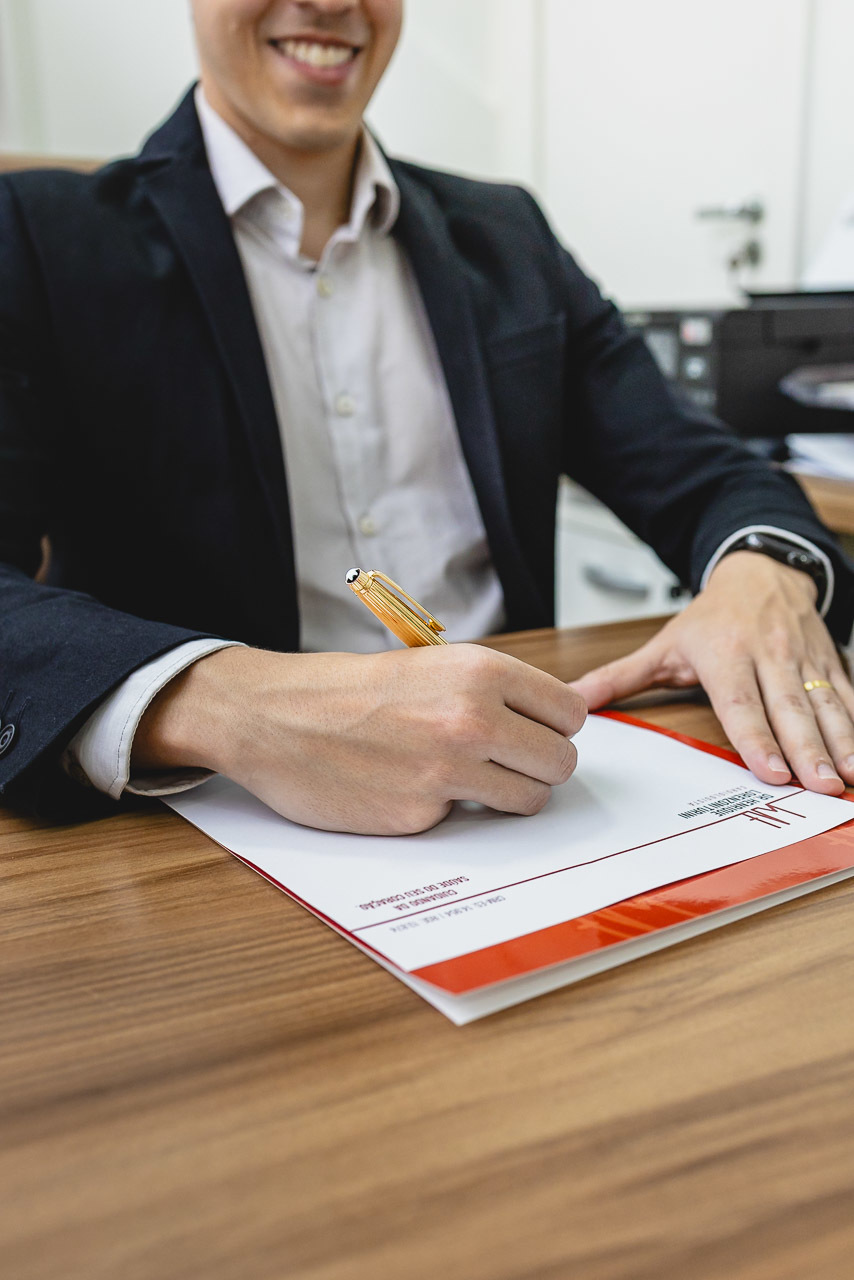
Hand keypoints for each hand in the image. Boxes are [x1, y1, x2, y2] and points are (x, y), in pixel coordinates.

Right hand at [132, 643, 585, 833]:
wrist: (275, 717)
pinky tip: (413, 788)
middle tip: (504, 763)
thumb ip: (494, 691)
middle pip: (561, 762)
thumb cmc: (349, 690)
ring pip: (530, 799)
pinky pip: (468, 821)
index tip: (532, 732)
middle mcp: (473, 719)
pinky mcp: (420, 814)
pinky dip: (449, 811)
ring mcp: (448, 770)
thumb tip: (558, 717)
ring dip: (507, 796)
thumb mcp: (432, 666)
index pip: (570, 712)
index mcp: (481, 672)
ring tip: (467, 779)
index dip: (553, 727)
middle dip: (538, 767)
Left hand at [570, 551, 853, 795]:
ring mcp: (805, 658)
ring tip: (849, 779)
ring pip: (826, 704)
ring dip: (841, 742)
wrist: (761, 571)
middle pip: (789, 708)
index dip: (755, 736)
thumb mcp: (663, 644)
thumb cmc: (711, 618)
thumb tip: (573, 702)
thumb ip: (619, 678)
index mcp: (724, 654)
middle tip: (819, 787)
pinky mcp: (831, 661)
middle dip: (807, 749)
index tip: (770, 770)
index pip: (741, 702)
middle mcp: (769, 655)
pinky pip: (848, 694)